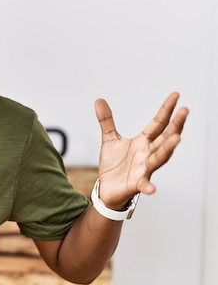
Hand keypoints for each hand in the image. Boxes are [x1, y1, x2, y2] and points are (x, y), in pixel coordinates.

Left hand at [95, 92, 188, 208]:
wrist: (108, 187)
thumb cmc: (114, 164)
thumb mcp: (109, 139)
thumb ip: (106, 121)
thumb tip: (99, 100)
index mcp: (143, 142)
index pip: (158, 123)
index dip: (166, 109)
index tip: (176, 95)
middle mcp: (147, 154)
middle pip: (164, 138)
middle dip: (175, 125)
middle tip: (185, 111)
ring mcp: (144, 169)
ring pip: (159, 158)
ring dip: (168, 149)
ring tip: (177, 138)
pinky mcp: (136, 184)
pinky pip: (144, 185)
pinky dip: (148, 187)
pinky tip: (152, 188)